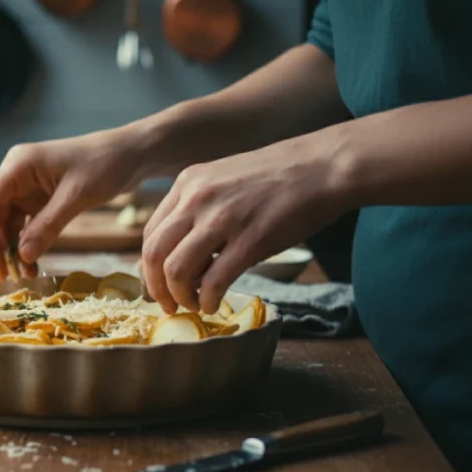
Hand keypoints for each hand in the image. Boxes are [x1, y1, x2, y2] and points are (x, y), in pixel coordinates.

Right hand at [0, 128, 146, 279]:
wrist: (131, 154)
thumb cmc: (105, 165)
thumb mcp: (76, 197)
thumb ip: (47, 226)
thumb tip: (22, 257)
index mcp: (18, 165)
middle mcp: (17, 175)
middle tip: (3, 275)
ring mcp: (27, 188)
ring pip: (5, 223)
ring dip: (9, 249)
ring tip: (20, 275)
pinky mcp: (40, 200)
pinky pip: (25, 226)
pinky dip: (26, 245)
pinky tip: (31, 265)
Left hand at [140, 135, 348, 313]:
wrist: (322, 166)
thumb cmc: (277, 177)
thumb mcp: (223, 180)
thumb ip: (198, 210)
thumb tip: (183, 254)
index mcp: (187, 184)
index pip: (150, 234)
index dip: (149, 267)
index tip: (159, 285)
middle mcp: (197, 199)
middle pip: (154, 254)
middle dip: (156, 288)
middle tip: (168, 305)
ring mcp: (222, 219)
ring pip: (176, 270)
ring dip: (180, 297)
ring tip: (193, 305)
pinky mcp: (251, 239)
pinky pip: (213, 280)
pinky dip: (207, 300)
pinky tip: (213, 304)